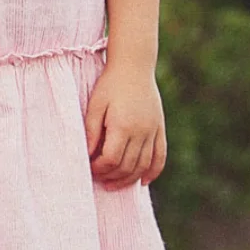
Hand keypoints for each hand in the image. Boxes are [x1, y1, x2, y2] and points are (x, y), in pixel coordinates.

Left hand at [84, 62, 166, 187]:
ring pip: (144, 165)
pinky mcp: (160, 128)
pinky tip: (143, 182)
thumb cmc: (110, 84)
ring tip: (114, 184)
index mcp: (123, 126)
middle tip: (99, 179)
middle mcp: (141, 131)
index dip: (99, 168)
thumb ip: (91, 131)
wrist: (134, 66)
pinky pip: (160, 157)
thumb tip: (88, 155)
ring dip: (129, 179)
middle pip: (128, 166)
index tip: (89, 167)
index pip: (111, 159)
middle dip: (111, 177)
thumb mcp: (95, 105)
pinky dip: (153, 172)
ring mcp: (153, 131)